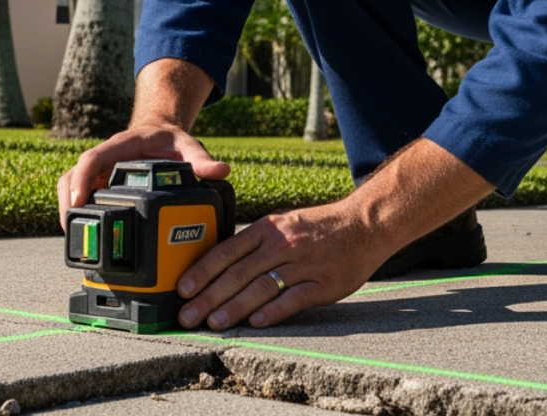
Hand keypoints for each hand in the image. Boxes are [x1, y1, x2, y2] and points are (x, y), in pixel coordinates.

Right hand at [56, 124, 230, 229]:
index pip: (92, 159)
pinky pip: (79, 196)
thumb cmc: (169, 140)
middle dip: (67, 201)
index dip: (81, 178)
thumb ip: (201, 159)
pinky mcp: (97, 184)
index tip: (78, 199)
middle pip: (72, 176)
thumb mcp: (187, 145)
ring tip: (75, 238)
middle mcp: (104, 159)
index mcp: (120, 146)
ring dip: (67, 209)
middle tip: (70, 227)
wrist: (158, 134)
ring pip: (69, 187)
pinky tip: (84, 236)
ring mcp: (98, 173)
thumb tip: (221, 171)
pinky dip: (75, 213)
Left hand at [174, 201, 394, 330]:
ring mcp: (304, 264)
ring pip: (262, 287)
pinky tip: (257, 322)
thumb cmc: (318, 228)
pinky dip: (274, 310)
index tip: (182, 289)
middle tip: (187, 316)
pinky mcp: (324, 283)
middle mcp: (283, 244)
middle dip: (209, 296)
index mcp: (269, 228)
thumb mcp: (283, 223)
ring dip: (234, 307)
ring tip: (214, 323)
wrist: (364, 224)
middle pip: (239, 272)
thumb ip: (255, 243)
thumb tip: (218, 265)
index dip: (202, 270)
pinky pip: (294, 298)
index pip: (227, 250)